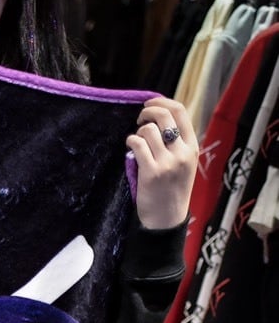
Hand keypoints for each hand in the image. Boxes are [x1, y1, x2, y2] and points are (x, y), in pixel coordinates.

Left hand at [127, 96, 197, 230]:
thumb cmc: (172, 191)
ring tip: (137, 142)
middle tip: (140, 119)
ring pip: (149, 130)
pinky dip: (131, 142)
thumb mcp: (184, 164)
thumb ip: (177, 143)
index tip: (150, 103)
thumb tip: (159, 118)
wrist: (167, 220)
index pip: (181, 111)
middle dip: (148, 111)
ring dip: (138, 132)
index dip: (162, 102)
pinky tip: (130, 149)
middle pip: (164, 115)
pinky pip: (137, 145)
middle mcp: (183, 153)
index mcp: (193, 147)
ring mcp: (168, 162)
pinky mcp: (152, 172)